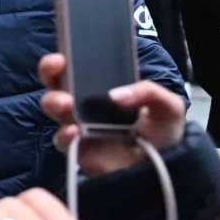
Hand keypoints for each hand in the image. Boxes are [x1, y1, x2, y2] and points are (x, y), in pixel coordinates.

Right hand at [36, 51, 185, 175]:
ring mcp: (80, 125)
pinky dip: (63, 134)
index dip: (69, 55)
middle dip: (50, 70)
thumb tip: (115, 95)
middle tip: (58, 65)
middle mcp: (88, 103)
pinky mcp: (78, 148)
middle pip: (58, 81)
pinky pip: (62, 140)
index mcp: (107, 86)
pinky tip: (74, 132)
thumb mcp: (168, 106)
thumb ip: (148, 92)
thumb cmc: (165, 134)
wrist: (164, 169)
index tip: (66, 51)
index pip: (81, 65)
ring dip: (54, 101)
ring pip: (54, 107)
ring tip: (67, 104)